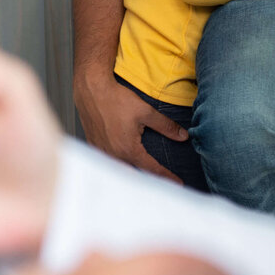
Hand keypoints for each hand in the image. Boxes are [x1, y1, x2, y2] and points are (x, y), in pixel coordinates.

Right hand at [72, 67, 186, 183]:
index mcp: (128, 149)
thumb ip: (166, 126)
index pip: (151, 169)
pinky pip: (107, 163)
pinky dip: (117, 167)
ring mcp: (102, 152)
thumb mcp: (146, 112)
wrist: (92, 90)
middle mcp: (114, 155)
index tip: (177, 183)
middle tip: (161, 184)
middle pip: (134, 175)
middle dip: (148, 181)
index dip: (166, 177)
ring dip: (132, 176)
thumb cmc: (116, 99)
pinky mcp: (94, 146)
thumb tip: (183, 136)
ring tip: (144, 180)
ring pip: (119, 171)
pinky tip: (122, 166)